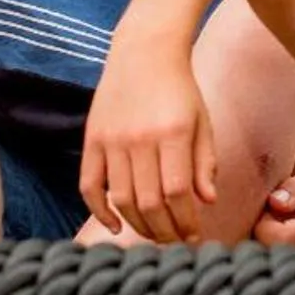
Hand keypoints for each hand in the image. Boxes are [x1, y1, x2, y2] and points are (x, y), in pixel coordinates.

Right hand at [78, 36, 215, 242]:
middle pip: (149, 201)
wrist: (144, 51)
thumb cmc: (180, 89)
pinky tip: (116, 226)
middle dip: (165, 230)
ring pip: (121, 199)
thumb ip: (204, 162)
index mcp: (172, 134)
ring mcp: (112, 139)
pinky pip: (90, 185)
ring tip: (154, 235)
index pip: (177, 193)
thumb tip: (205, 203)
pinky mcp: (92, 139)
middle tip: (176, 243)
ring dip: (138, 225)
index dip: (186, 222)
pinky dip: (99, 210)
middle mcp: (140, 138)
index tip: (193, 236)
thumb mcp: (201, 122)